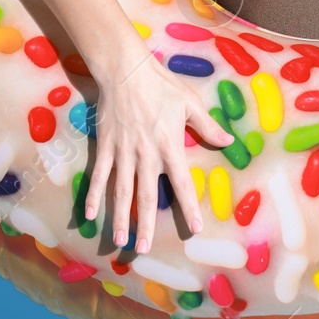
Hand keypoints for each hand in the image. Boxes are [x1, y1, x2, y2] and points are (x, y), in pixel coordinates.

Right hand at [85, 43, 234, 250]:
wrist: (126, 70)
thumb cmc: (162, 85)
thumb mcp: (191, 103)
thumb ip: (207, 126)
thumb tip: (228, 142)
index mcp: (169, 146)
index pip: (181, 183)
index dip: (188, 207)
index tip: (194, 228)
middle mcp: (146, 155)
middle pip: (146, 196)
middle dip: (147, 224)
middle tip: (145, 248)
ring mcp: (123, 152)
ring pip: (121, 191)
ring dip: (120, 217)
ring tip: (120, 239)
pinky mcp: (105, 146)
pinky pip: (99, 175)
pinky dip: (94, 194)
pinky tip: (89, 214)